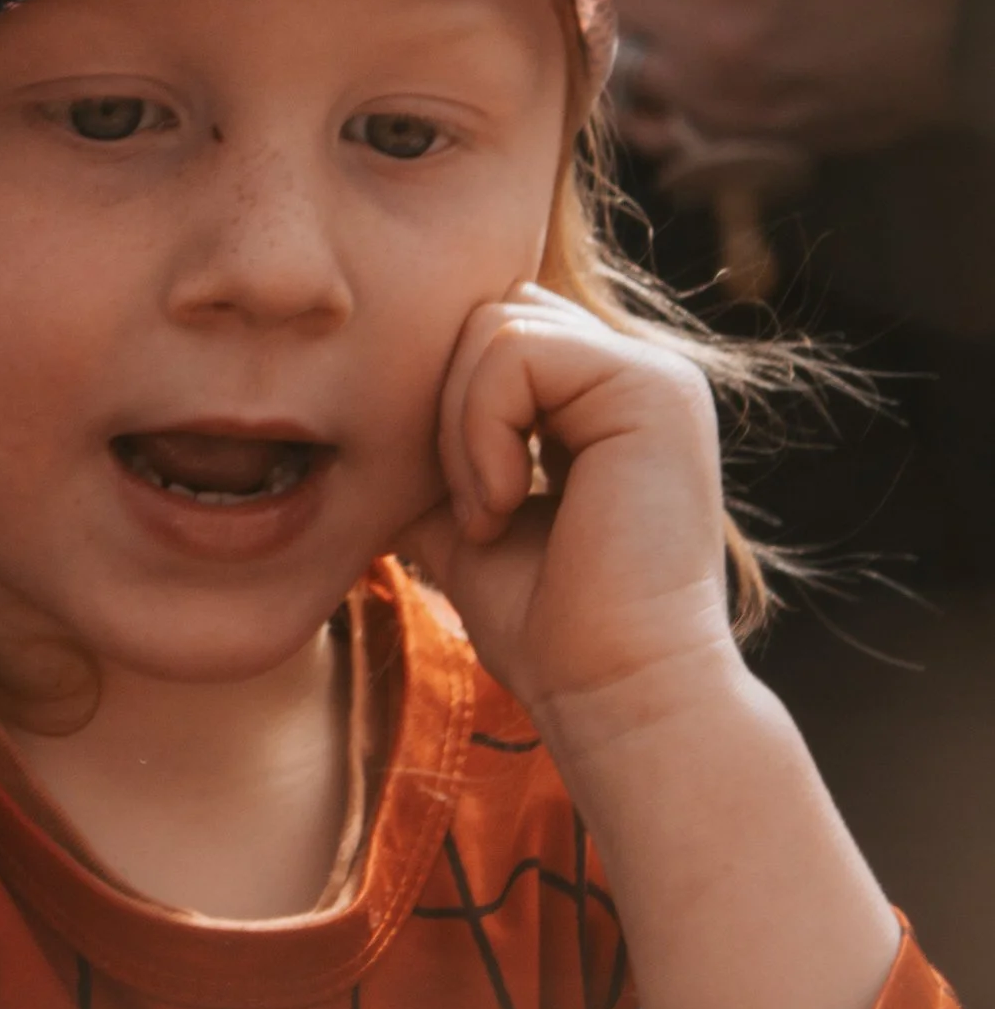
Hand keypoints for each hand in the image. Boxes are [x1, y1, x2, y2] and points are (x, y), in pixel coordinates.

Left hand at [404, 282, 732, 731]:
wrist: (611, 691)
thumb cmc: (547, 629)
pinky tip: (504, 506)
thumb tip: (357, 415)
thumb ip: (436, 456)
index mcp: (604, 403)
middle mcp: (636, 376)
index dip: (447, 411)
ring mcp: (652, 376)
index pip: (491, 340)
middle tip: (469, 509)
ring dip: (461, 429)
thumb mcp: (465, 522)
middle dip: (448, 410)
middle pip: (486, 317)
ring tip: (488, 514)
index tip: (460, 508)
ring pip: (494, 326)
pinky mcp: (650, 388)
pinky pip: (516, 353)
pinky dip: (482, 431)